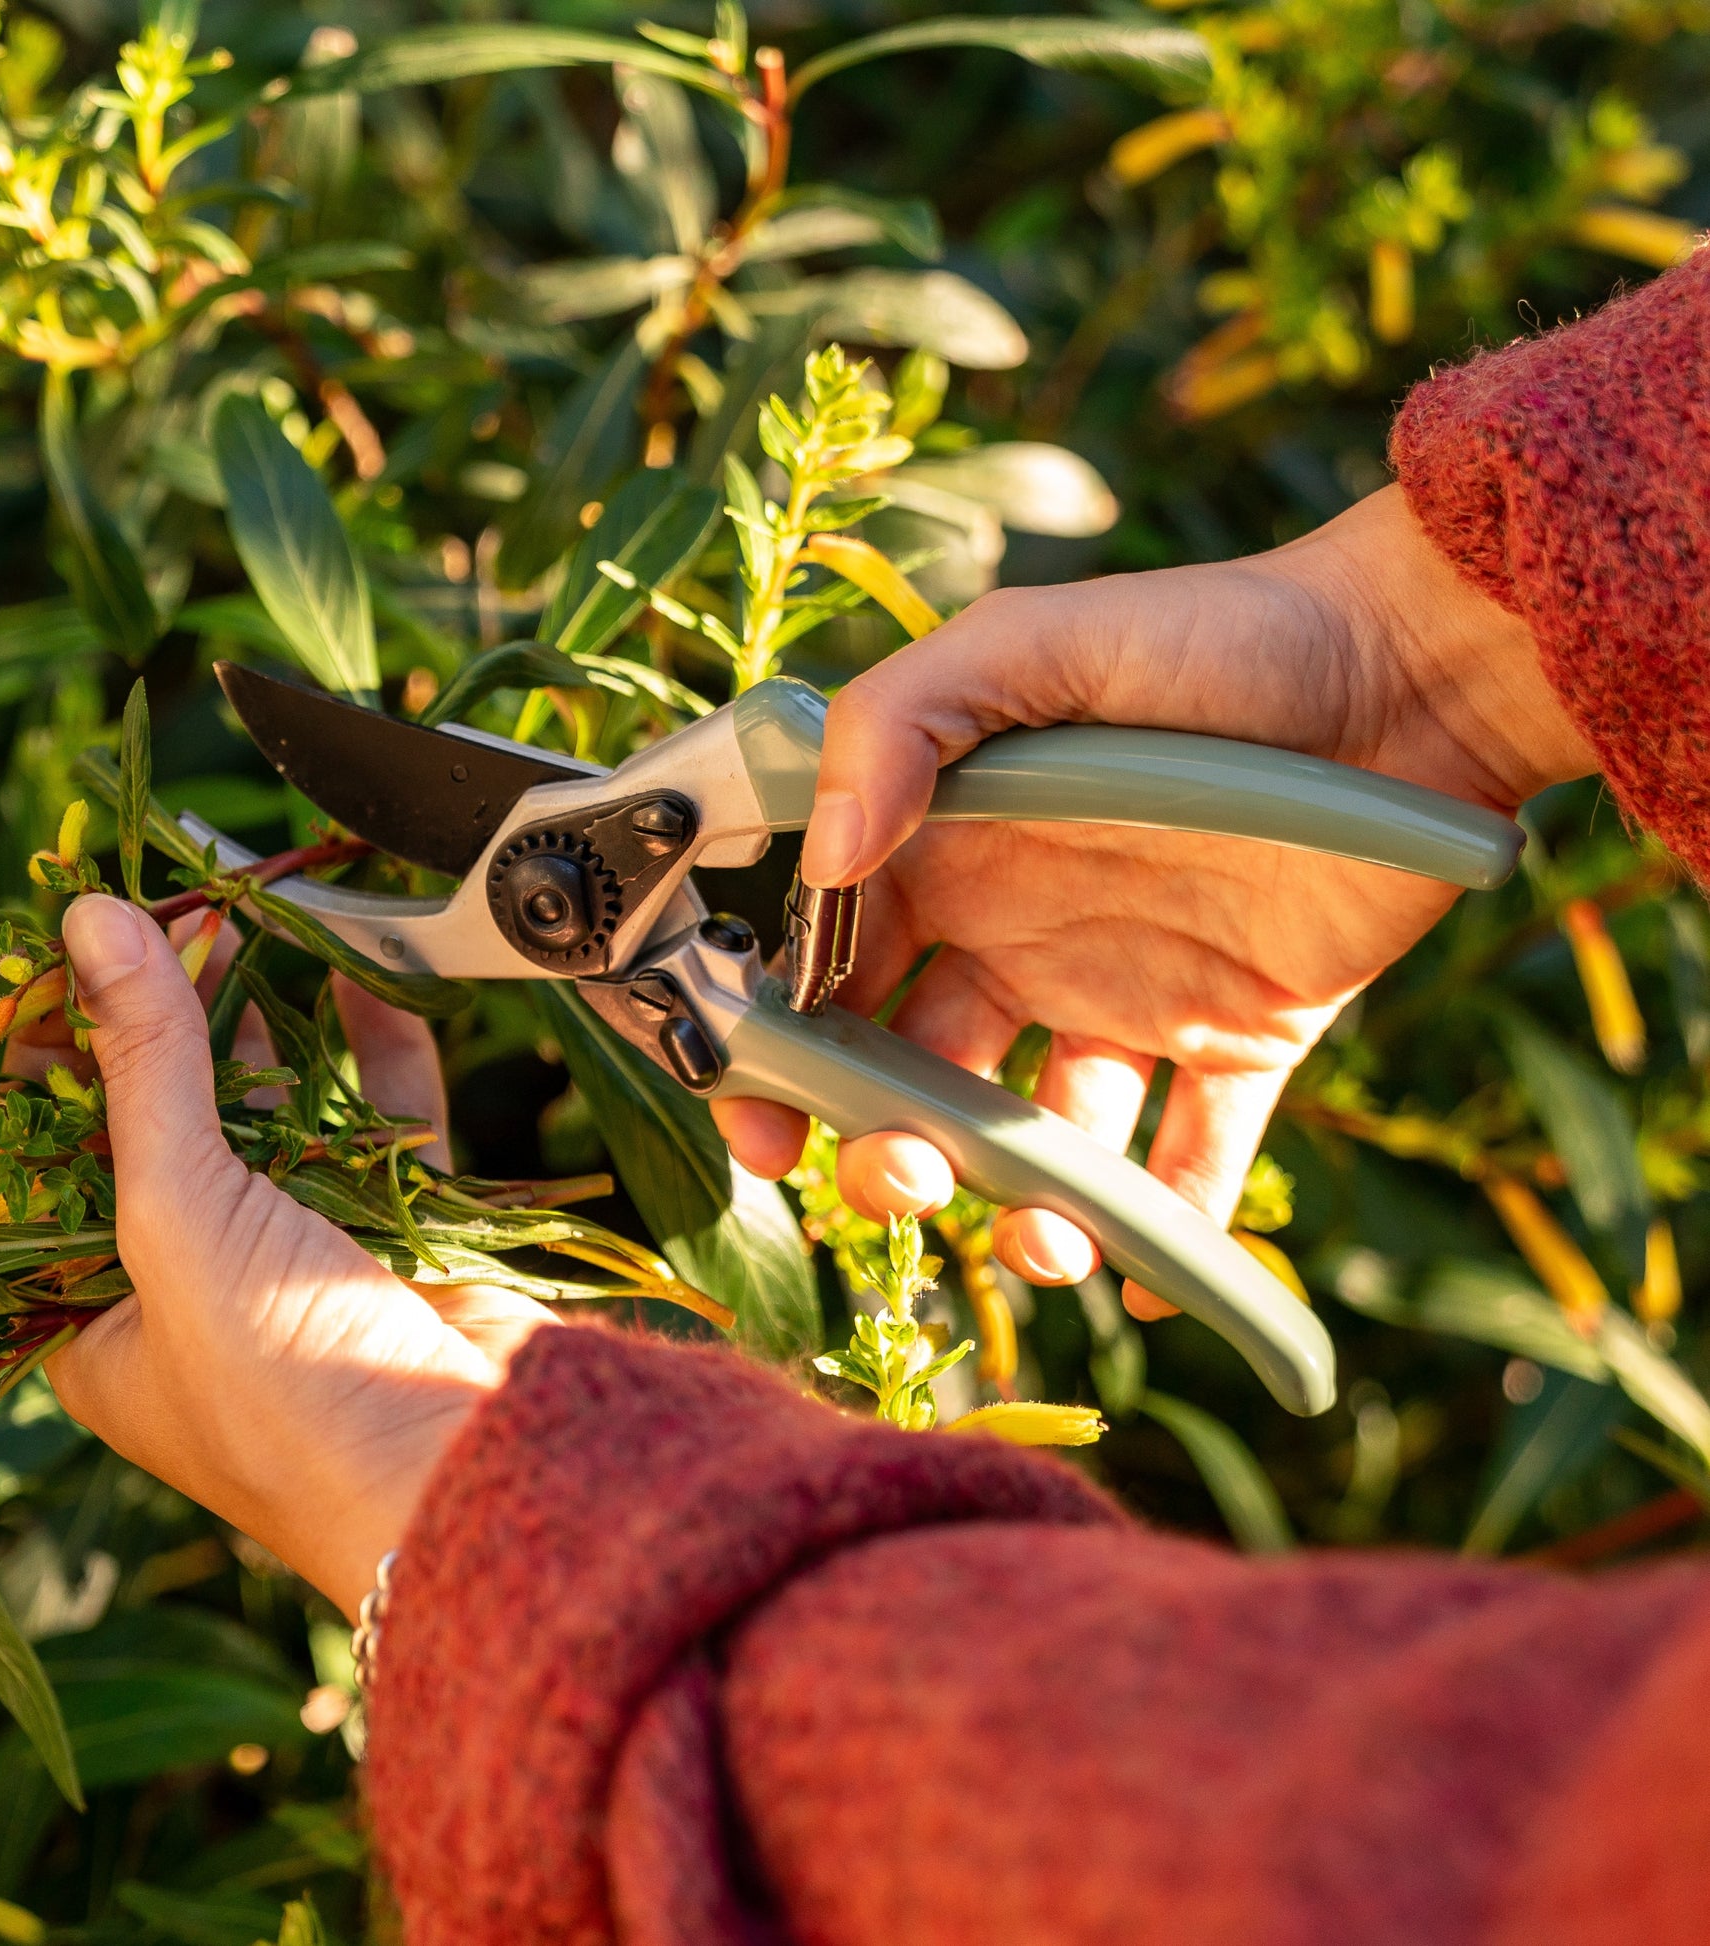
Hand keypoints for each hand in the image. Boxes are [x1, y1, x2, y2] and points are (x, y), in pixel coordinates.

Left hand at [39, 895, 551, 1616]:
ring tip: (253, 917)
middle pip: (165, 1121)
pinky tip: (356, 975)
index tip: (69, 945)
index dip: (57, 1048)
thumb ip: (148, 1066)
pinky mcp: (400, 1234)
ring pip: (274, 1110)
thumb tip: (96, 922)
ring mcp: (304, 1258)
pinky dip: (372, 1049)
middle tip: (173, 909)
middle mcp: (196, 1288)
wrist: (472, 1473)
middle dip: (168, 1015)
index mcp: (99, 1319)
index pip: (51, 1156)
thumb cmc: (290, 1395)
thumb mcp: (180, 1222)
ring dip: (268, 1020)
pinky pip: (378, 1120)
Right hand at [714, 487, 1592, 1315]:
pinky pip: (1192, 1163)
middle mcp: (1022, 936)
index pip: (833, 969)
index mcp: (955, 853)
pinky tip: (1156, 1278)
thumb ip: (901, 722)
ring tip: (1046, 1236)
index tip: (762, 1128)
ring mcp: (1127, 996)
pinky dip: (1172, 1237)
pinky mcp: (1237, 1040)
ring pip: (1041, 1140)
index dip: (783, 1052)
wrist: (1411, 672)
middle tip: (902, 1176)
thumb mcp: (1035, 643)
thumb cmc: (1217, 636)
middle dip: (888, 1147)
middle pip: (917, 1076)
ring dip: (1023, 1211)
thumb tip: (822, 860)